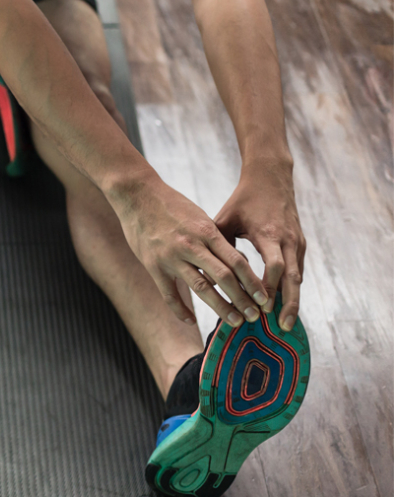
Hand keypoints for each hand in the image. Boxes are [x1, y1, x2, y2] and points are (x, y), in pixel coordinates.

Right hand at [107, 172, 268, 326]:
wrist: (136, 195)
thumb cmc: (172, 205)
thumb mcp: (200, 217)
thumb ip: (217, 240)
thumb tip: (238, 263)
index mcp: (206, 232)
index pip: (236, 261)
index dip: (252, 282)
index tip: (263, 298)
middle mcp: (191, 246)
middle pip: (223, 278)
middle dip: (242, 299)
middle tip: (254, 316)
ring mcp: (171, 257)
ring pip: (201, 288)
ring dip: (220, 307)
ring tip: (235, 321)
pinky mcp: (153, 266)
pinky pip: (169, 294)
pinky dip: (181, 310)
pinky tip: (191, 321)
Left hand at [215, 162, 304, 330]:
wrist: (271, 178)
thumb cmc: (243, 200)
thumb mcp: (226, 219)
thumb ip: (217, 246)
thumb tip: (203, 275)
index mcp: (267, 233)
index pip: (273, 266)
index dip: (268, 287)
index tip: (260, 307)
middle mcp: (287, 239)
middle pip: (292, 277)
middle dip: (287, 302)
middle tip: (279, 326)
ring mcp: (296, 242)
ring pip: (298, 277)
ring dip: (292, 300)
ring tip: (284, 324)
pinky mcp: (300, 243)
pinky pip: (298, 271)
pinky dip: (293, 289)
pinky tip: (285, 306)